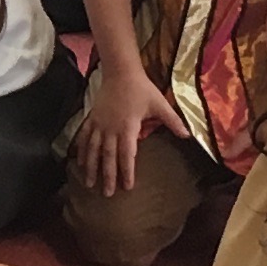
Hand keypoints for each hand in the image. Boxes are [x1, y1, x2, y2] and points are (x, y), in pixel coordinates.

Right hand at [72, 63, 166, 193]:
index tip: (127, 187)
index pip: (127, 154)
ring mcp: (99, 123)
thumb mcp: (160, 104)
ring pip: (92, 149)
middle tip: (107, 194)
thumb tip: (188, 135)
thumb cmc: (142, 89)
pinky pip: (84, 136)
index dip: (127, 171)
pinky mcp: (92, 118)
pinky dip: (80, 150)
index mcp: (128, 127)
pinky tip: (77, 161)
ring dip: (90, 167)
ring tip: (89, 183)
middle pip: (107, 156)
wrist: (121, 72)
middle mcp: (110, 128)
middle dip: (107, 175)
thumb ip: (173, 121)